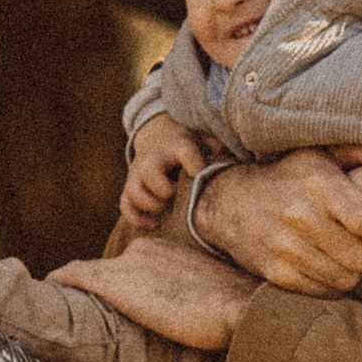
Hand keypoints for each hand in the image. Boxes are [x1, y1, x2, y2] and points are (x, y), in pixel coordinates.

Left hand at [53, 237, 256, 351]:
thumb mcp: (214, 297)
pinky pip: (75, 275)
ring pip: (89, 273)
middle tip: (79, 310)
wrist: (240, 306)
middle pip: (111, 269)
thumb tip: (200, 318)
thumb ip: (197, 300)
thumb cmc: (238, 310)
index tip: (118, 304)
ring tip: (57, 306)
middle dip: (97, 287)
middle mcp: (145, 249)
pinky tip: (48, 288)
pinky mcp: (116, 282)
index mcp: (169, 252)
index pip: (134, 266)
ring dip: (74, 287)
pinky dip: (60, 280)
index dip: (124, 285)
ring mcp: (129, 264)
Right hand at [119, 111, 209, 232]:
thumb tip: (236, 162)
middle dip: (166, 191)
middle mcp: (153, 160)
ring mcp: (138, 174)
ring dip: (152, 206)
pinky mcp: (129, 187)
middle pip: (151, 175)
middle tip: (178, 196)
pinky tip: (154, 225)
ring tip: (167, 210)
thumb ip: (218, 149)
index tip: (199, 177)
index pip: (185, 152)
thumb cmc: (187, 144)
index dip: (194, 166)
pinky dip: (136, 219)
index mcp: (177, 146)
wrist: (158, 136)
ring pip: (134, 193)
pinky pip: (125, 206)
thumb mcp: (204, 139)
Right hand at [192, 147, 361, 294]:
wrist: (228, 201)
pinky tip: (323, 267)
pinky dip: (328, 284)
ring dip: (348, 271)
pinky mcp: (275, 272)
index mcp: (317, 182)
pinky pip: (321, 291)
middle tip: (357, 246)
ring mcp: (285, 246)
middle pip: (359, 256)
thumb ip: (359, 154)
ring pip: (343, 278)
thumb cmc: (285, 177)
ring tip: (341, 256)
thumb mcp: (317, 156)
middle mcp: (299, 214)